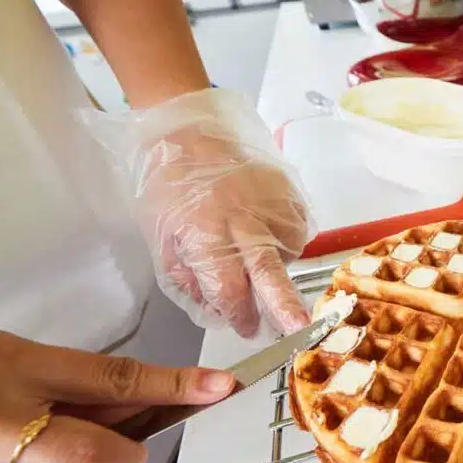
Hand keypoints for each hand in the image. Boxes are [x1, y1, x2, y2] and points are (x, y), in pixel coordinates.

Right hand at [0, 328, 235, 462]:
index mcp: (10, 370)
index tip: (220, 386)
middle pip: (87, 460)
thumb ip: (72, 384)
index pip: (110, 380)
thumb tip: (149, 399)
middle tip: (111, 446)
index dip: (173, 385)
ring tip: (18, 454)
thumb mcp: (7, 358)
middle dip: (114, 456)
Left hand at [81, 88, 313, 338]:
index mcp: (203, 231)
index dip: (237, 314)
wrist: (188, 132)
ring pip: (287, 251)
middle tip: (301, 329)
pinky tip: (268, 233)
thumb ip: (188, 277)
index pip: (227, 287)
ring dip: (277, 265)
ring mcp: (269, 202)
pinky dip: (287, 240)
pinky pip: (298, 229)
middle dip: (284, 304)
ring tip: (255, 250)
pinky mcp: (288, 190)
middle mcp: (241, 218)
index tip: (245, 328)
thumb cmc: (168, 187)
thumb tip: (217, 310)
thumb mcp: (161, 237)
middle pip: (267, 269)